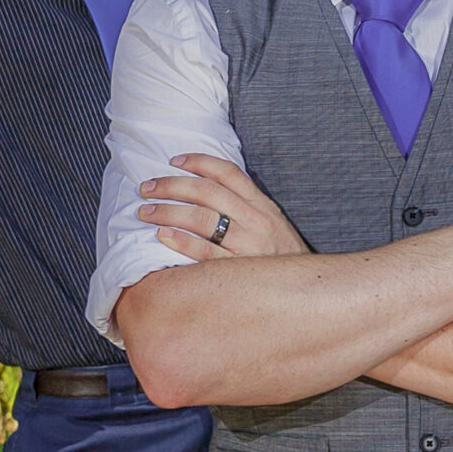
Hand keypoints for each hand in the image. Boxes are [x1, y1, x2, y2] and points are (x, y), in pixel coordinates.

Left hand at [140, 153, 308, 258]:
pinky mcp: (238, 270)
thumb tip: (208, 191)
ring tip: (146, 211)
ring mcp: (247, 244)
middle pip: (207, 192)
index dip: (199, 162)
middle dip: (172, 186)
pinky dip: (181, 241)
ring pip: (201, 219)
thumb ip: (246, 207)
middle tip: (146, 188)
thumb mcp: (272, 224)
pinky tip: (162, 236)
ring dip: (168, 211)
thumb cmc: (282, 257)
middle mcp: (255, 220)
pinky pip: (204, 252)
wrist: (306, 291)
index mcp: (262, 205)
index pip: (228, 172)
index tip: (174, 160)